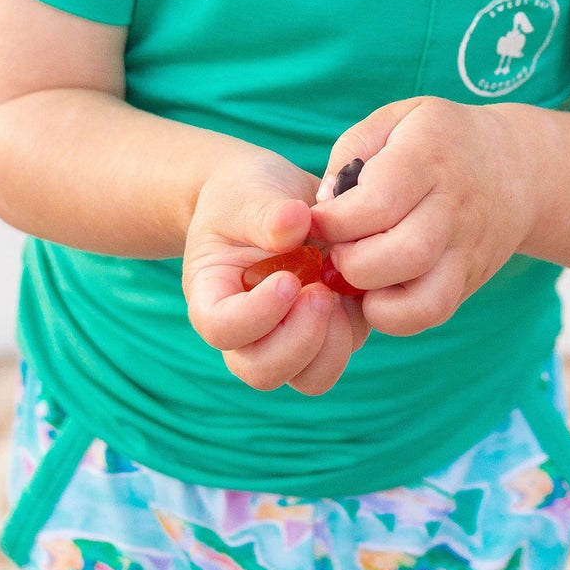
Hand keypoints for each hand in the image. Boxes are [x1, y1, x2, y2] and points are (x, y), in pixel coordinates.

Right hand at [182, 154, 370, 395]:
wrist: (272, 197)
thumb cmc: (247, 194)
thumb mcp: (247, 191)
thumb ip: (265, 212)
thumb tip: (294, 223)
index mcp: (213, 297)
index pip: (221, 329)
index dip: (256, 315)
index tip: (288, 279)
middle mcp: (248, 331)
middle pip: (262, 371)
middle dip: (298, 340)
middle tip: (321, 293)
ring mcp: (289, 337)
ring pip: (309, 378)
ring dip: (330, 343)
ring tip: (337, 290)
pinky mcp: (329, 331)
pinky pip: (345, 350)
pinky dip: (356, 324)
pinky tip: (354, 282)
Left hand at [309, 97, 542, 333]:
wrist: (518, 167)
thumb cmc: (439, 140)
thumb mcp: (395, 119)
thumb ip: (350, 152)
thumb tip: (324, 209)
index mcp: (428, 157)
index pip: (377, 203)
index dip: (333, 222)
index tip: (317, 222)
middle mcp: (453, 207)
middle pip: (403, 254)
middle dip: (351, 263)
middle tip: (337, 251)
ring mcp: (467, 250)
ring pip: (423, 299)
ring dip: (373, 297)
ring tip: (357, 275)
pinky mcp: (470, 280)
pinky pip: (432, 314)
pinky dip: (396, 315)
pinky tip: (379, 290)